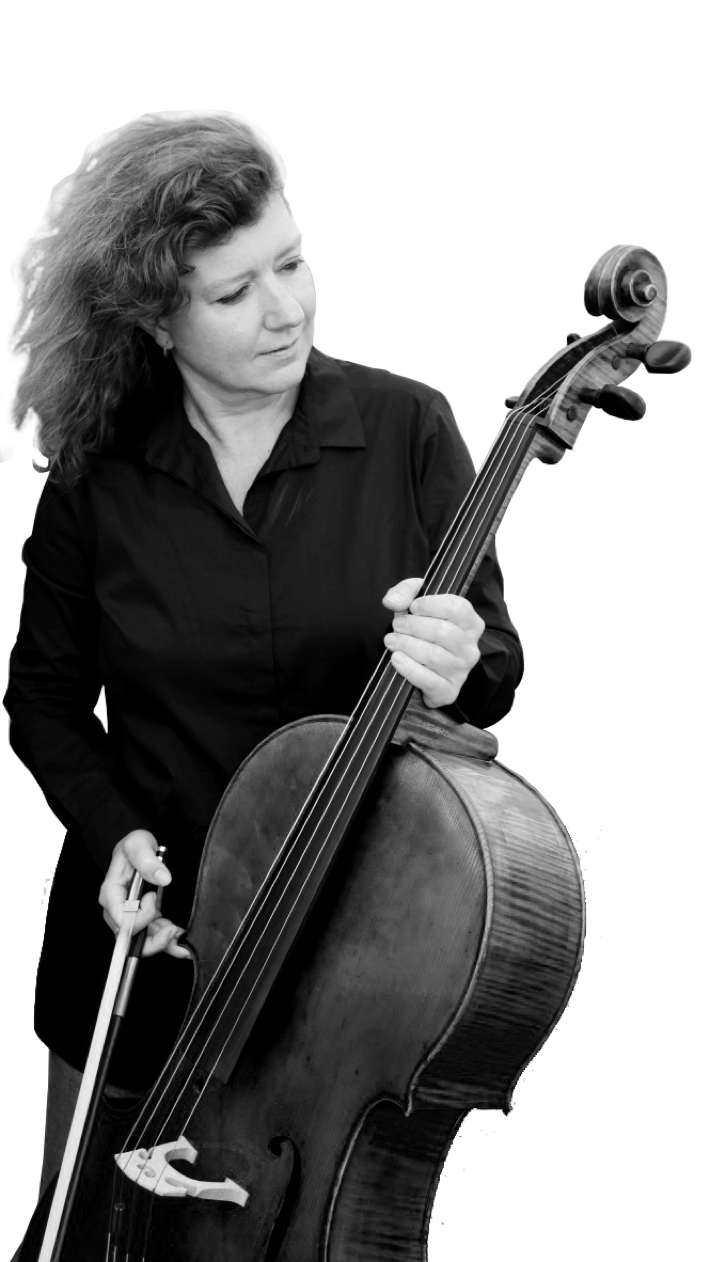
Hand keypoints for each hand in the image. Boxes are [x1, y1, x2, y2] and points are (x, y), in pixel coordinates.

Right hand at [99, 829, 190, 958]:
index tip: (153, 897)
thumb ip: (148, 861)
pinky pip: (153, 935)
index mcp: (111, 894)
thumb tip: (163, 879)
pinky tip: (180, 937)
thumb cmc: (134, 845)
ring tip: (181, 938)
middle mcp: (118, 910)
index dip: (140, 916)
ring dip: (162, 943)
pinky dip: (167, 939)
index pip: (121, 919)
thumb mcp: (139, 845)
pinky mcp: (145, 917)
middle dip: (153, 941)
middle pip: (130, 938)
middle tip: (173, 931)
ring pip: (143, 942)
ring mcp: (132, 916)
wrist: (140, 847)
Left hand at [382, 577, 484, 708]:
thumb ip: (405, 593)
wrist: (426, 672)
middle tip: (397, 626)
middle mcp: (470, 647)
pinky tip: (396, 659)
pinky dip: (409, 668)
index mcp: (470, 623)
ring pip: (433, 655)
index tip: (412, 607)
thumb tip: (392, 602)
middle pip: (442, 632)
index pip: (456, 608)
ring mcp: (461, 671)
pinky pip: (428, 680)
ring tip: (391, 641)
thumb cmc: (424, 632)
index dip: (430, 605)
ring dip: (406, 645)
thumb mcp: (417, 605)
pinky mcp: (448, 691)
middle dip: (412, 626)